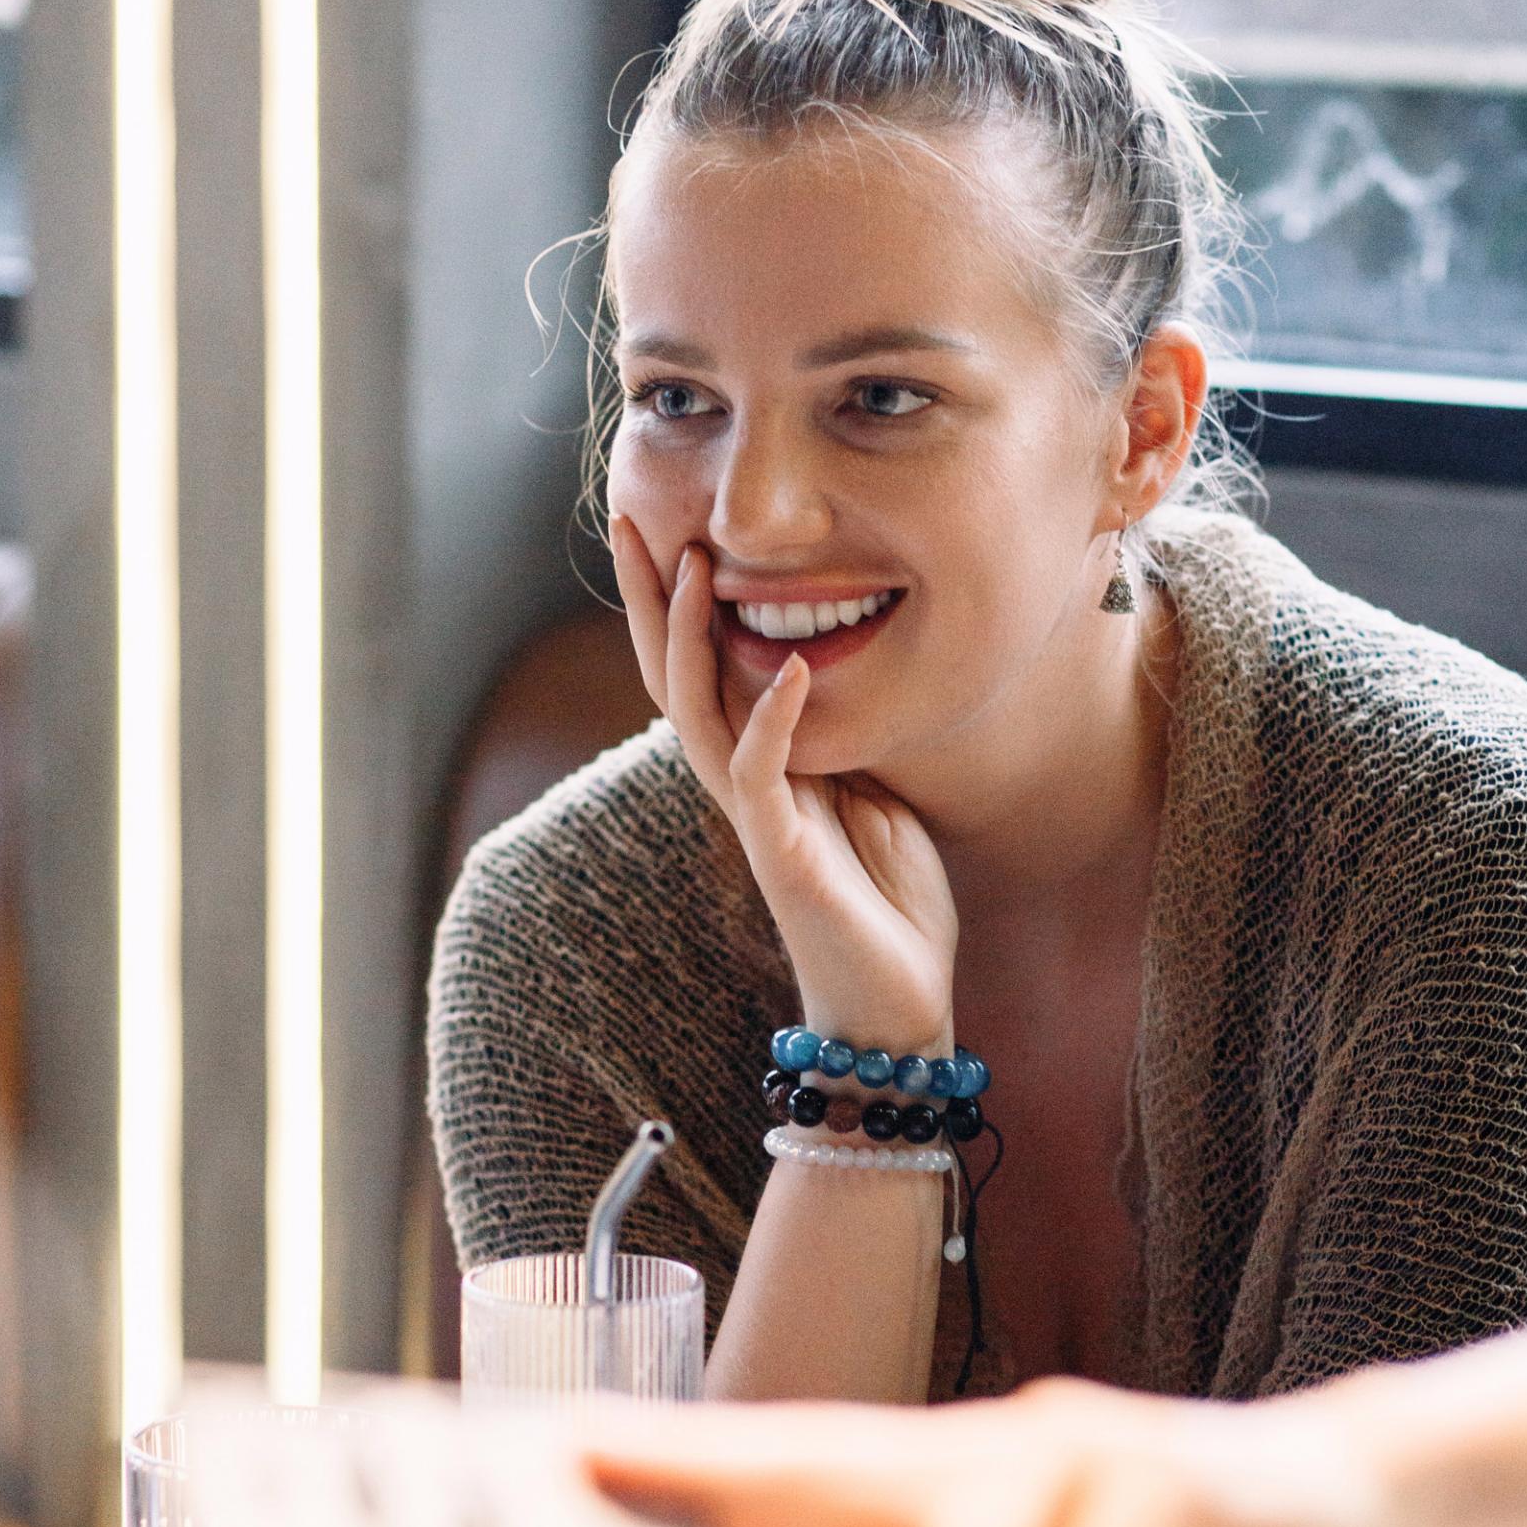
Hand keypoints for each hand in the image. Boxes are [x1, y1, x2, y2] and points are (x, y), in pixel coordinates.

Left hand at [584, 1381, 1389, 1526]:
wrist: (1342, 1498)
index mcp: (954, 1488)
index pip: (795, 1470)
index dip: (681, 1465)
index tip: (565, 1458)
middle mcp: (999, 1455)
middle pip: (838, 1459)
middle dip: (715, 1472)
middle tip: (598, 1474)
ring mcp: (1084, 1456)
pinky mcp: (1176, 1480)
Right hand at [611, 516, 957, 1046]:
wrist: (895, 1003)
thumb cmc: (889, 905)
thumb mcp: (872, 793)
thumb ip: (837, 740)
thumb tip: (824, 674)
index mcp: (760, 767)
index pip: (700, 670)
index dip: (676, 604)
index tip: (667, 529)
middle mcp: (741, 785)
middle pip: (672, 676)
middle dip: (651, 600)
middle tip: (631, 523)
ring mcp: (756, 818)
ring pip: (697, 713)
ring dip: (691, 638)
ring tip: (693, 566)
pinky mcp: (780, 852)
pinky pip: (763, 772)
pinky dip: (772, 717)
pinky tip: (784, 666)